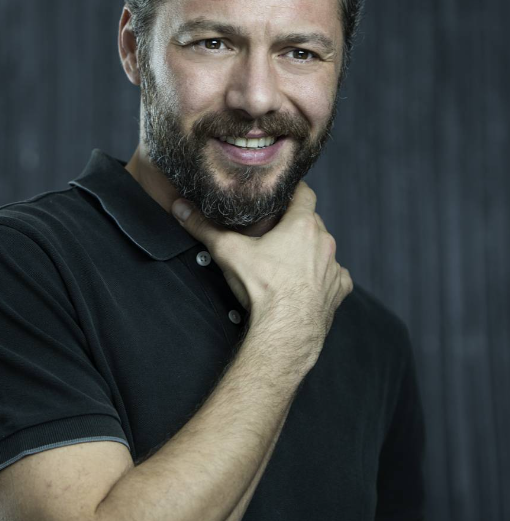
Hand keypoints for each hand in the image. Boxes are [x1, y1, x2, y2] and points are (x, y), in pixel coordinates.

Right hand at [171, 182, 352, 361]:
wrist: (285, 329)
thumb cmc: (263, 289)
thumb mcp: (228, 252)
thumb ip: (204, 228)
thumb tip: (181, 209)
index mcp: (302, 225)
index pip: (304, 193)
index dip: (293, 191)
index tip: (284, 194)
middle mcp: (324, 242)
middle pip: (312, 222)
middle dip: (296, 224)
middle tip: (276, 231)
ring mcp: (333, 267)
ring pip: (323, 249)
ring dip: (310, 251)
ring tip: (288, 260)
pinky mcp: (338, 289)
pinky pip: (334, 276)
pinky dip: (322, 277)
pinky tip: (305, 284)